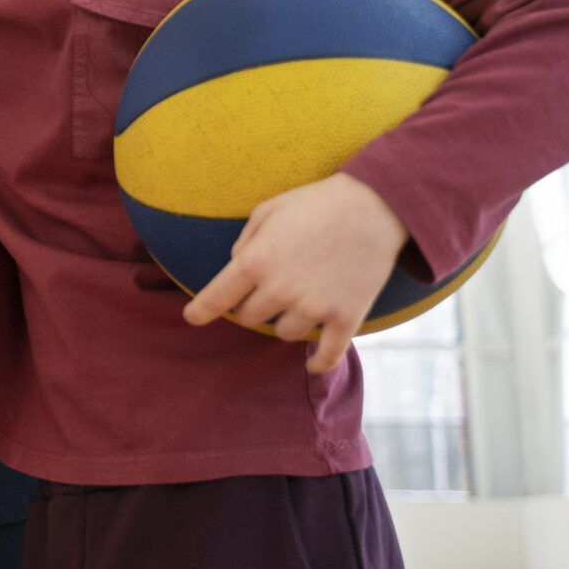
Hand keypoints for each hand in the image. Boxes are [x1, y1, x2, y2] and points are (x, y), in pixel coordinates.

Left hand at [184, 173, 406, 374]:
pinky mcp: (347, 317)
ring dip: (285, 322)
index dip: (200, 311)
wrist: (376, 206)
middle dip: (252, 306)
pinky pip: (327, 354)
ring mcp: (314, 307)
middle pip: (249, 318)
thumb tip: (236, 267)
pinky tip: (312, 365)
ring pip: (283, 334)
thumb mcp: (268, 210)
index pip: (216, 298)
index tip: (192, 318)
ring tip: (299, 301)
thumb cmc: (316, 203)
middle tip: (269, 289)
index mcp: (255, 262)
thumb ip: (245, 242)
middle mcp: (280, 289)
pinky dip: (318, 363)